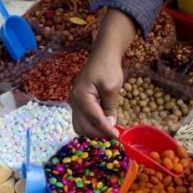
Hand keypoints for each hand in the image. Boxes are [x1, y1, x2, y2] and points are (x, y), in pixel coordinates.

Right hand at [69, 8, 136, 138]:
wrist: (102, 55)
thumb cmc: (108, 67)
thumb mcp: (112, 88)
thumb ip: (110, 108)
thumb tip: (110, 125)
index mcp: (82, 97)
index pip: (94, 119)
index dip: (106, 130)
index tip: (118, 137)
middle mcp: (74, 102)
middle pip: (83, 128)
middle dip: (98, 133)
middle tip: (114, 134)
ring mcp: (74, 103)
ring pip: (80, 127)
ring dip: (94, 132)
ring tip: (109, 130)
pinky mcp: (77, 103)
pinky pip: (81, 120)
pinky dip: (91, 126)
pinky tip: (103, 123)